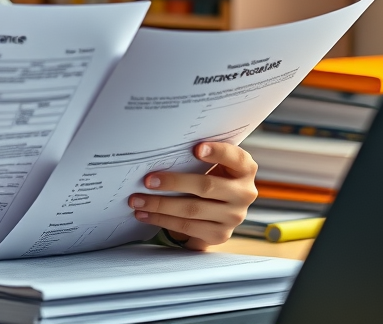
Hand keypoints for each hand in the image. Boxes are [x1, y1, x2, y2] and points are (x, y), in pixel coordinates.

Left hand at [128, 142, 257, 249]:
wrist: (219, 210)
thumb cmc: (210, 177)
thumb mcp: (213, 165)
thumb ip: (198, 158)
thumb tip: (162, 154)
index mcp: (244, 169)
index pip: (235, 157)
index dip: (217, 152)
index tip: (196, 148)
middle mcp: (244, 193)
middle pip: (206, 186)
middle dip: (173, 183)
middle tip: (148, 181)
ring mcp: (234, 216)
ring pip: (192, 210)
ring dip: (160, 205)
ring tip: (137, 200)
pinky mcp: (220, 234)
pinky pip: (187, 227)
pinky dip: (162, 220)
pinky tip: (145, 214)